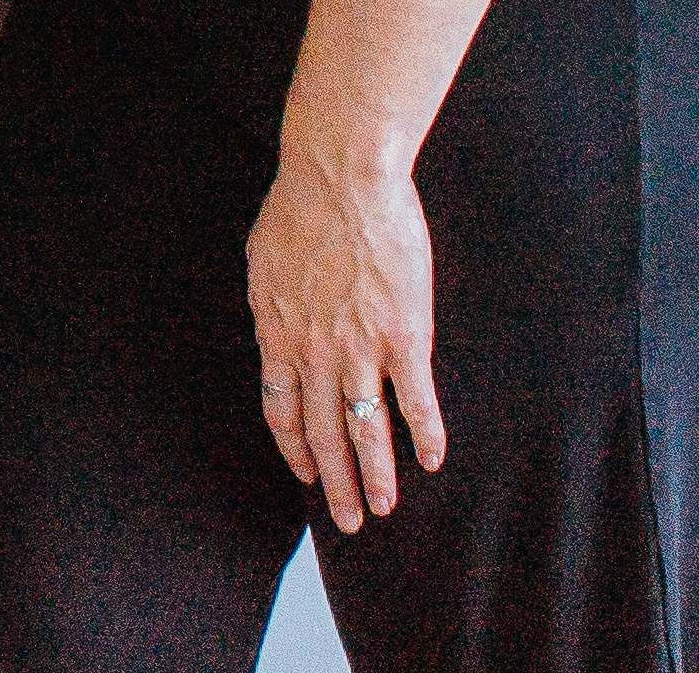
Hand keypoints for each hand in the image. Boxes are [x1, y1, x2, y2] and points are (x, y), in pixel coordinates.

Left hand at [249, 136, 445, 530]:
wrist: (340, 179)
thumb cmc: (300, 207)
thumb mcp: (264, 260)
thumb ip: (272, 302)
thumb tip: (274, 324)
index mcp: (277, 332)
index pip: (281, 409)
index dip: (295, 447)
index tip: (306, 474)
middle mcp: (314, 351)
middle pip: (323, 433)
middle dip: (335, 483)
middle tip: (348, 519)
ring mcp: (360, 347)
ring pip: (366, 429)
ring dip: (377, 475)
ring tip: (385, 507)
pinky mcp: (405, 337)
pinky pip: (416, 401)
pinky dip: (426, 434)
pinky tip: (433, 459)